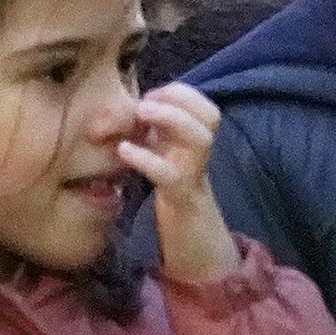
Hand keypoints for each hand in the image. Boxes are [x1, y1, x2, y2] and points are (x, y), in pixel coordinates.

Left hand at [116, 83, 239, 285]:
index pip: (203, 104)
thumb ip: (153, 132)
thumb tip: (124, 106)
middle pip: (211, 115)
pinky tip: (124, 151)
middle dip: (179, 100)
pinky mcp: (181, 198)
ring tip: (141, 114)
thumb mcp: (163, 155)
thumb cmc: (171, 194)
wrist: (192, 241)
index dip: (178, 92)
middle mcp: (201, 155)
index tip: (149, 95)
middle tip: (144, 103)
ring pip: (201, 139)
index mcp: (197, 142)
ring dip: (172, 119)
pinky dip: (147, 159)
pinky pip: (169, 175)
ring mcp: (195, 175)